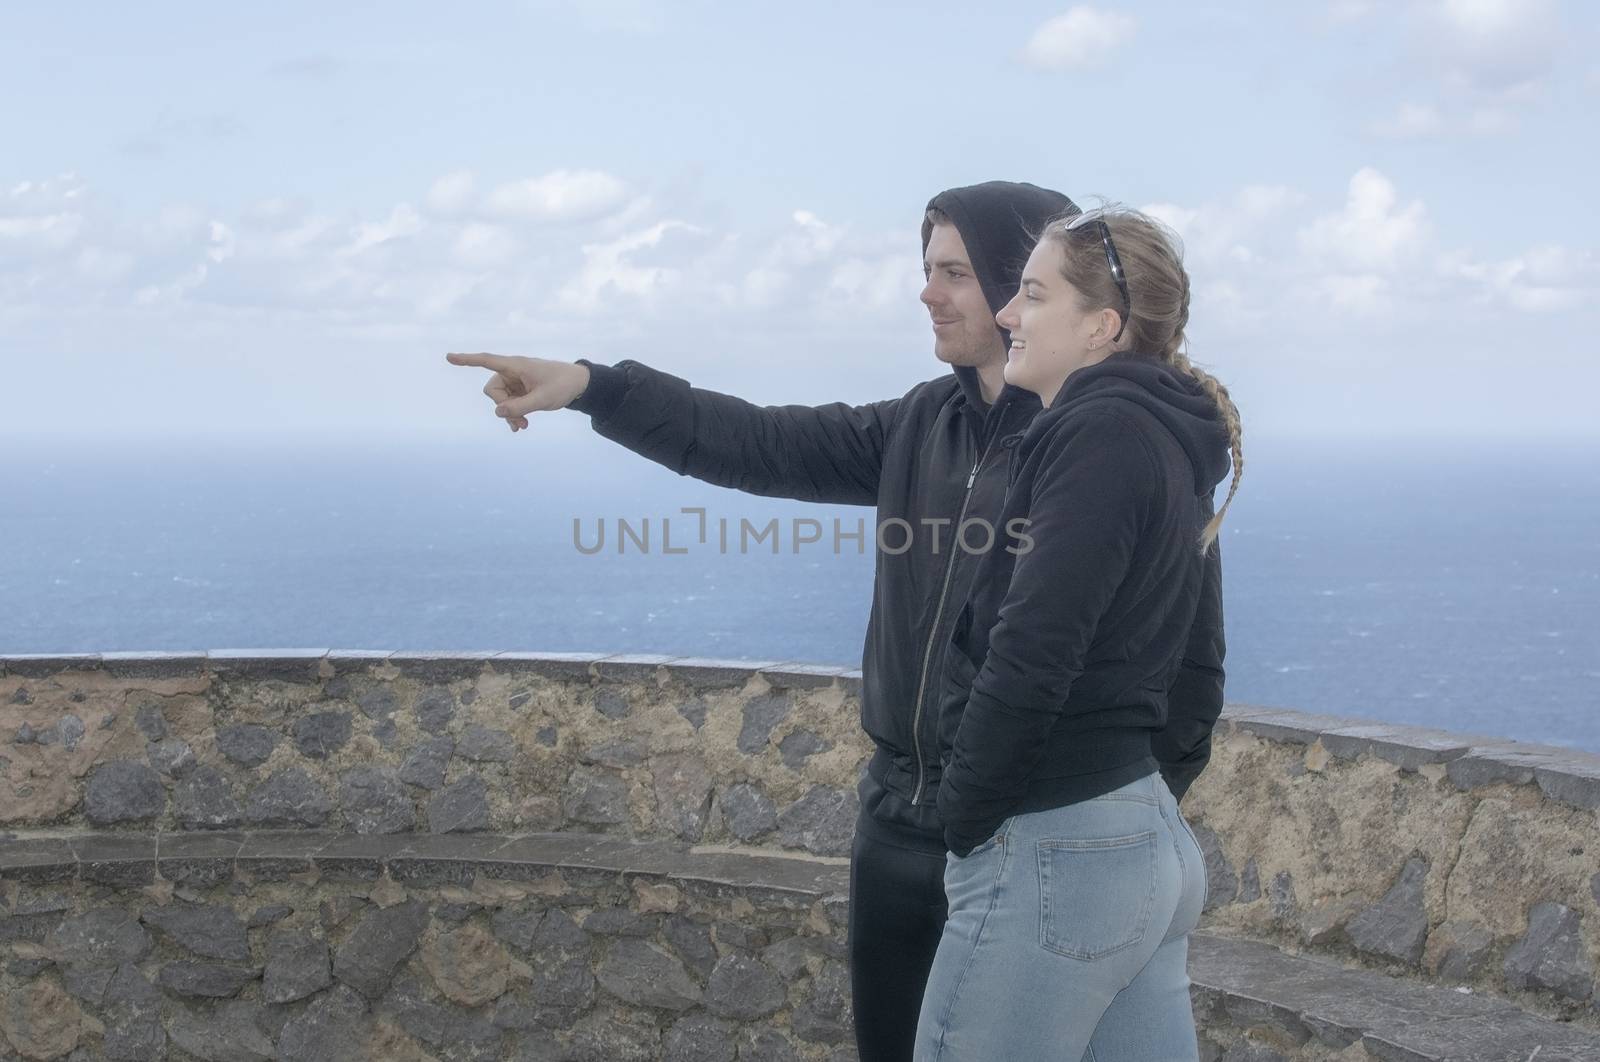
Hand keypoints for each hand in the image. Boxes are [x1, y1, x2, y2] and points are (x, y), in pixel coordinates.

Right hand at [444, 352, 591, 432]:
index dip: (467, 360)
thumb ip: (520, 406)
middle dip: (502, 407)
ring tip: (523, 426)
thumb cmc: (563, 385)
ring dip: (509, 413)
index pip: (487, 361)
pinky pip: (508, 403)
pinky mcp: (520, 390)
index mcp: (516, 365)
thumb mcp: (543, 399)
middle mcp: (512, 371)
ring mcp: (515, 381)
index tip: (449, 357)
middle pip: (492, 390)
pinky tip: (520, 426)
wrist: (579, 385)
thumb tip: (497, 412)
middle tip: (519, 422)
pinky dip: (513, 414)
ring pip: (500, 400)